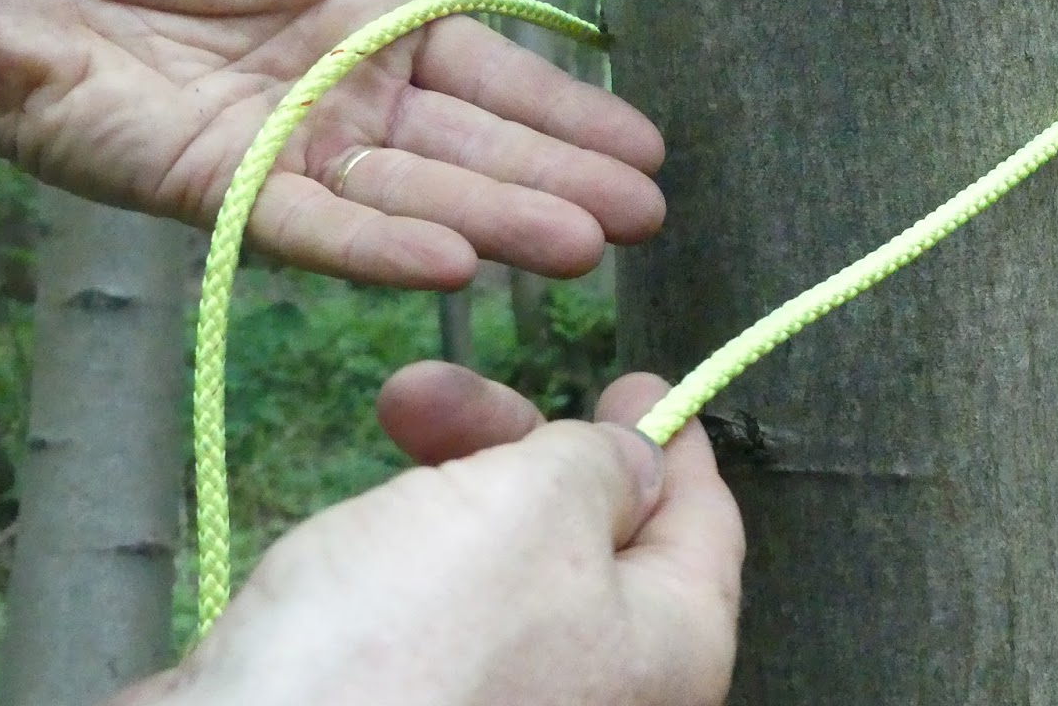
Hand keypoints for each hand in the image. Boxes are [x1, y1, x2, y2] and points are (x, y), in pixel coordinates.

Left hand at [0, 0, 664, 285]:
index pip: (491, 79)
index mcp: (367, 27)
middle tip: (645, 217)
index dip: (568, 112)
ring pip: (411, 200)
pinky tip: (455, 266)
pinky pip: (312, 229)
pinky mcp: (218, 194)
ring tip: (583, 247)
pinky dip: (380, 251)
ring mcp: (287, 154)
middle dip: (560, 182)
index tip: (648, 145)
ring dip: (496, 224)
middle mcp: (344, 102)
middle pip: (471, 152)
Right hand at [109, 367, 743, 705]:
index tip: (637, 383)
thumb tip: (642, 465)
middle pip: (591, 534)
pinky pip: (436, 615)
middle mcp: (604, 693)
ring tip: (387, 421)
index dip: (671, 442)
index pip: (704, 526)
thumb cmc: (417, 639)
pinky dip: (404, 553)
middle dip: (516, 442)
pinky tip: (354, 534)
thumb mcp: (538, 508)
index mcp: (670, 649)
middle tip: (436, 391)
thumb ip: (603, 466)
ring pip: (503, 563)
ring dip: (449, 479)